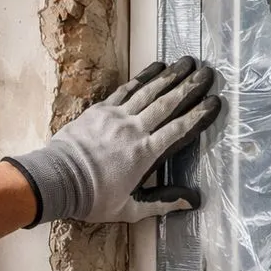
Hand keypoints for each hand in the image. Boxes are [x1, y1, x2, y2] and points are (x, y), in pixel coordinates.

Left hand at [6, 56, 222, 224]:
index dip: (199, 114)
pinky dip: (143, 77)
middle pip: (168, 103)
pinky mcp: (100, 110)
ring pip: (149, 91)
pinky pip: (126, 89)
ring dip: (170, 75)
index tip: (215, 101)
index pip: (179, 129)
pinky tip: (156, 67)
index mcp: (145, 154)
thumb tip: (193, 201)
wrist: (55, 181)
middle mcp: (134, 130)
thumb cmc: (92, 198)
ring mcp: (116, 117)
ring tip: (188, 62)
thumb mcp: (130, 208)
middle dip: (190, 86)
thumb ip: (162, 202)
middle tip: (208, 73)